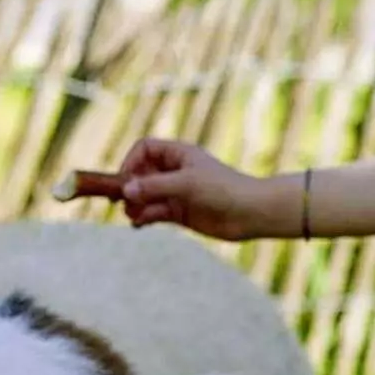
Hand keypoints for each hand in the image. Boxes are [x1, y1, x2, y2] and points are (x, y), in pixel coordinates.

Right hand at [110, 137, 292, 241]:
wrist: (252, 213)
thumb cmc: (223, 190)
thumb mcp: (187, 184)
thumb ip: (155, 186)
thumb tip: (125, 191)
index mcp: (178, 154)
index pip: (144, 149)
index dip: (131, 162)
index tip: (125, 180)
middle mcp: (174, 171)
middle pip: (140, 173)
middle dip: (129, 187)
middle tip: (122, 202)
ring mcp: (175, 192)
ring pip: (144, 195)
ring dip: (135, 205)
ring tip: (133, 215)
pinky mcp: (179, 212)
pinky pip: (153, 212)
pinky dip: (144, 218)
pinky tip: (139, 224)